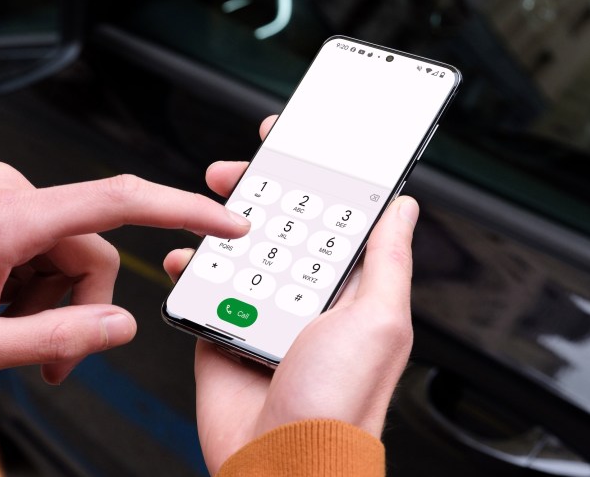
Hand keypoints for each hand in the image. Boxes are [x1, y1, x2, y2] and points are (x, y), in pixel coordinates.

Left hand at [0, 162, 249, 383]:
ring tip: (16, 333)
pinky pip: (47, 244)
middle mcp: (9, 190)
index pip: (120, 201)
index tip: (224, 223)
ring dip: (56, 300)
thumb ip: (58, 338)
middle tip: (56, 358)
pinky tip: (7, 307)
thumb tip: (121, 327)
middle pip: (93, 251)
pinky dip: (39, 284)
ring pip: (71, 251)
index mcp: (7, 217)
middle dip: (82, 307)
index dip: (184, 211)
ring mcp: (2, 193)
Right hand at [163, 116, 417, 473]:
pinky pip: (203, 286)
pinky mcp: (224, 328)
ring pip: (238, 248)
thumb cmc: (337, 404)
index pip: (334, 217)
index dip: (319, 177)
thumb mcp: (377, 321)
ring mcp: (262, 310)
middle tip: (241, 169)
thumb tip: (404, 209)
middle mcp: (305, 295)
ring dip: (220, 223)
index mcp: (347, 288)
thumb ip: (387, 261)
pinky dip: (189, 266)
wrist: (279, 463)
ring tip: (209, 207)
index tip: (300, 144)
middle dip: (260, 190)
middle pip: (280, 225)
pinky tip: (185, 256)